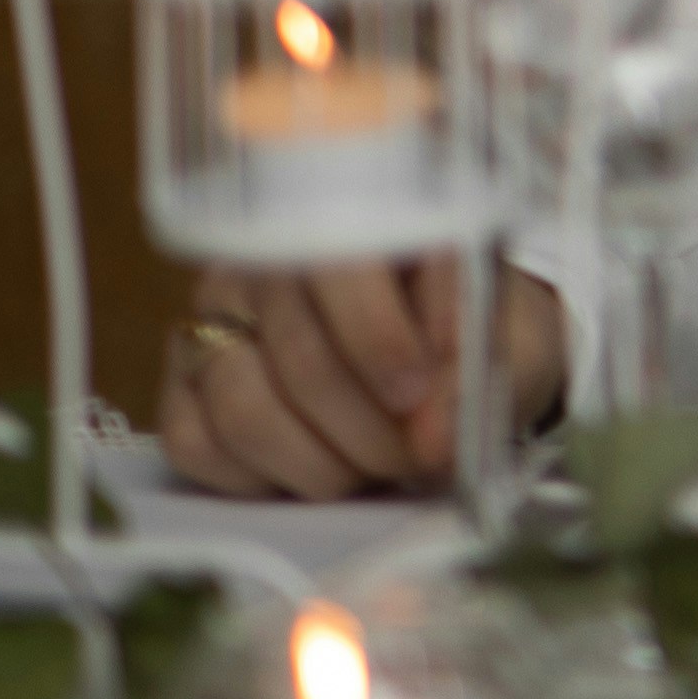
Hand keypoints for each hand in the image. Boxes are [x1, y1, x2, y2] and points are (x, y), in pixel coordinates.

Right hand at [157, 257, 567, 501]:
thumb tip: (432, 440)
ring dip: (324, 463)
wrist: (453, 351)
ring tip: (378, 467)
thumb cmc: (481, 336)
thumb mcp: (513, 343)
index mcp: (359, 221)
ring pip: (244, 409)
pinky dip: (266, 478)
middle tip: (419, 458)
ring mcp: (217, 318)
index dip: (380, 341)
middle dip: (373, 430)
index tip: (421, 396)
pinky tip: (319, 469)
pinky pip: (196, 444)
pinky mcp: (184, 380)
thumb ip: (479, 381)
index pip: (344, 268)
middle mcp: (272, 260)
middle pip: (302, 359)